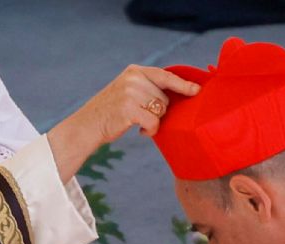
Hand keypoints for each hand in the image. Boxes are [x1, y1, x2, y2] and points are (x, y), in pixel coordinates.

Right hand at [47, 65, 199, 182]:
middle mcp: (133, 79)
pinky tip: (140, 132)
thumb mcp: (128, 91)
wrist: (87, 126)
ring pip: (161, 110)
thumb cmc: (111, 112)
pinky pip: (154, 122)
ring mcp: (131, 93)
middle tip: (140, 115)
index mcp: (134, 71)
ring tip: (138, 123)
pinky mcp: (129, 109)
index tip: (197, 90)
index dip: (183, 84)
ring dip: (154, 121)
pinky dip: (151, 130)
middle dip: (158, 110)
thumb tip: (180, 92)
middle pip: (165, 97)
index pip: (165, 76)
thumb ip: (148, 87)